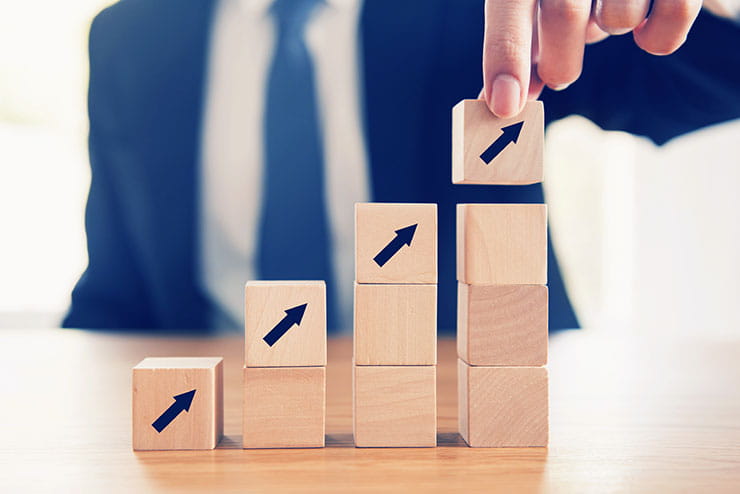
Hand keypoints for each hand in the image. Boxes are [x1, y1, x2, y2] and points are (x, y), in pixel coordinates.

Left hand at [482, 0, 702, 117]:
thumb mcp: (541, 5)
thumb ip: (521, 44)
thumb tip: (503, 101)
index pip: (509, 1)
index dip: (505, 53)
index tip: (505, 105)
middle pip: (564, 10)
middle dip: (559, 62)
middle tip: (559, 79)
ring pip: (619, 16)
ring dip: (610, 30)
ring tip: (606, 15)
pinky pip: (675, 13)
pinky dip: (660, 37)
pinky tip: (647, 30)